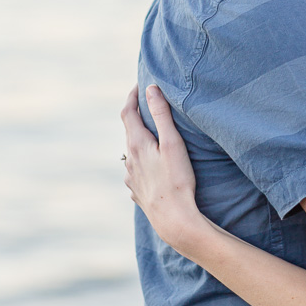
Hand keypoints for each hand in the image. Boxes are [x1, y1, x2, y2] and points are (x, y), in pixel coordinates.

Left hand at [121, 85, 201, 250]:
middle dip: (137, 118)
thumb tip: (151, 89)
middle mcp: (129, 160)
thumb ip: (161, 115)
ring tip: (153, 138)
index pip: (128, 113)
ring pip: (132, 153)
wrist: (173, 220)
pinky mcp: (136, 192)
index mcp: (137, 145)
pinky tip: (152, 168)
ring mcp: (131, 178)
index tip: (140, 85)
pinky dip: (142, 163)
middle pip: (129, 132)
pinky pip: (136, 172)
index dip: (133, 97)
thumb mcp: (173, 143)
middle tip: (149, 107)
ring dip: (140, 142)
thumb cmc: (177, 180)